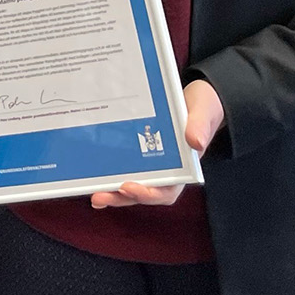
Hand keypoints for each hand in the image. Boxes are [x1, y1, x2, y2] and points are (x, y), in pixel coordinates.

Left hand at [90, 80, 225, 208]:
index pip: (166, 191)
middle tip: (99, 198)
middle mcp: (165, 170)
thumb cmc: (202, 107)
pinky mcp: (138, 151)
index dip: (148, 194)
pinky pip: (123, 166)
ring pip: (129, 183)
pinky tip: (91, 174)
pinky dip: (109, 172)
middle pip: (142, 192)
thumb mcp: (204, 112)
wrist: (196, 97)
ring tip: (93, 194)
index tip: (129, 188)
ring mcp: (150, 162)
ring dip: (112, 191)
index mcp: (183, 167)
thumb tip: (196, 142)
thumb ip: (200, 126)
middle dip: (120, 197)